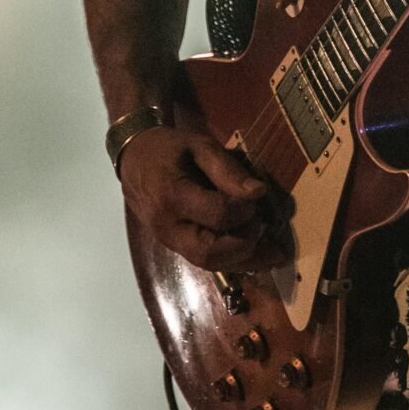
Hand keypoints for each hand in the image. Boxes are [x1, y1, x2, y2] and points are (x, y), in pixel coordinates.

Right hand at [118, 124, 291, 271]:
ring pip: (208, 263)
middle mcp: (167, 227)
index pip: (216, 215)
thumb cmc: (168, 149)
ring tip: (274, 254)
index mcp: (172, 196)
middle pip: (209, 252)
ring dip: (243, 262)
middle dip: (244, 245)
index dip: (244, 210)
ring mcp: (168, 241)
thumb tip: (259, 193)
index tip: (258, 197)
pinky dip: (232, 261)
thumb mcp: (200, 146)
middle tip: (264, 228)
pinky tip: (256, 256)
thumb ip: (228, 169)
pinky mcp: (174, 246)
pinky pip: (204, 260)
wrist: (134, 159)